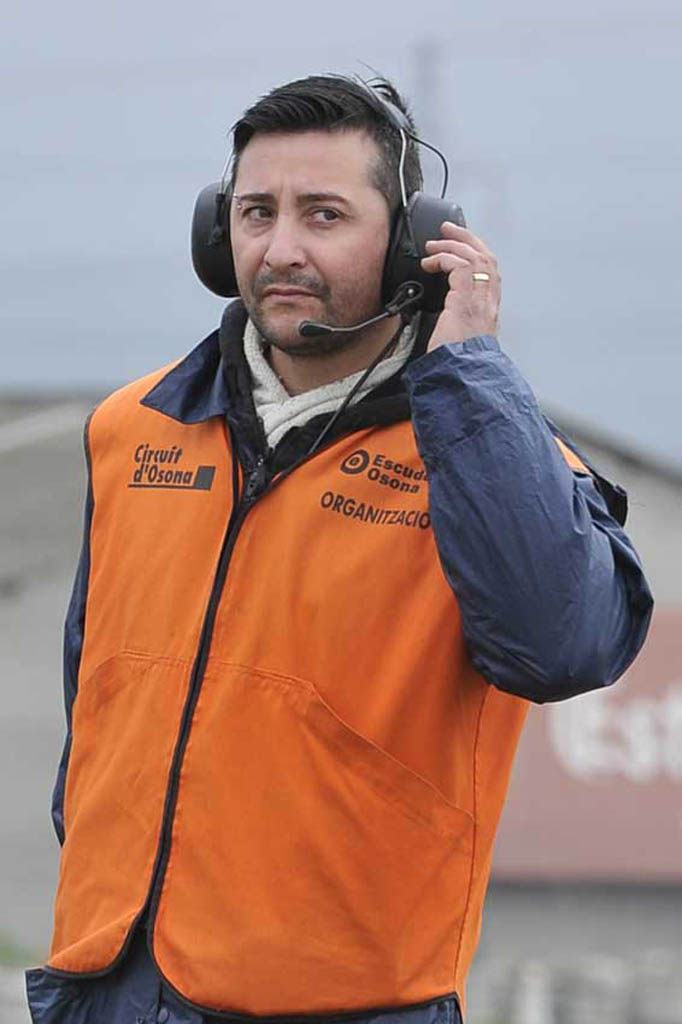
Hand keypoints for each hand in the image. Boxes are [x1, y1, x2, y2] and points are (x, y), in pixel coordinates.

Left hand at [421, 221, 500, 350]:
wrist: (460, 373)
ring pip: (474, 257)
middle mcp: (488, 302)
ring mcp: (479, 299)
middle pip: (486, 257)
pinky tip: (430, 263)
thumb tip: (446, 315)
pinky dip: (443, 258)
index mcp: (488, 311)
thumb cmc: (457, 361)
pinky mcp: (465, 298)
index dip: (478, 253)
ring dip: (452, 245)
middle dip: (467, 239)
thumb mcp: (460, 338)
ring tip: (432, 245)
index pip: (490, 272)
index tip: (463, 244)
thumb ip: (458, 322)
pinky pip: (459, 266)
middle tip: (448, 229)